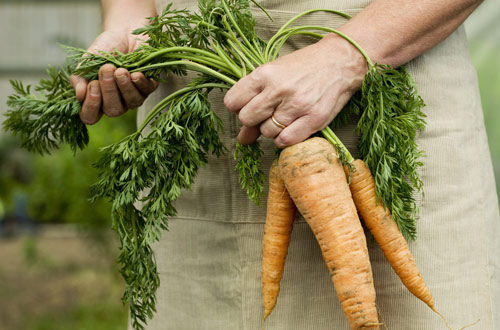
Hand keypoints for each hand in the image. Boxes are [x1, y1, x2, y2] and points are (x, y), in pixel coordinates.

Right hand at [70, 28, 157, 124]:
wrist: (125, 33)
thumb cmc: (105, 48)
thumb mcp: (88, 60)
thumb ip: (80, 77)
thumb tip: (79, 95)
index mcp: (98, 99)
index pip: (90, 116)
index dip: (91, 107)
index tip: (92, 85)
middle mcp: (117, 102)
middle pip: (113, 111)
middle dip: (109, 91)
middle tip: (106, 69)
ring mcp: (134, 96)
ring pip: (131, 103)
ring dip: (124, 86)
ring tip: (120, 70)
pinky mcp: (149, 87)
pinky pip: (146, 91)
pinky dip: (139, 82)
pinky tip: (135, 73)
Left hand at [224, 34, 366, 146]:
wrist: (339, 62)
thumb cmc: (304, 67)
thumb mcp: (274, 76)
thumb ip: (254, 102)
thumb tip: (241, 138)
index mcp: (265, 74)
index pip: (233, 102)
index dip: (239, 106)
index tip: (250, 104)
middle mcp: (279, 89)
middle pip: (247, 119)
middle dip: (254, 119)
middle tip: (268, 111)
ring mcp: (297, 105)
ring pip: (266, 132)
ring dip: (272, 129)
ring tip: (285, 115)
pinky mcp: (314, 119)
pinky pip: (285, 140)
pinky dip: (285, 138)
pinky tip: (291, 127)